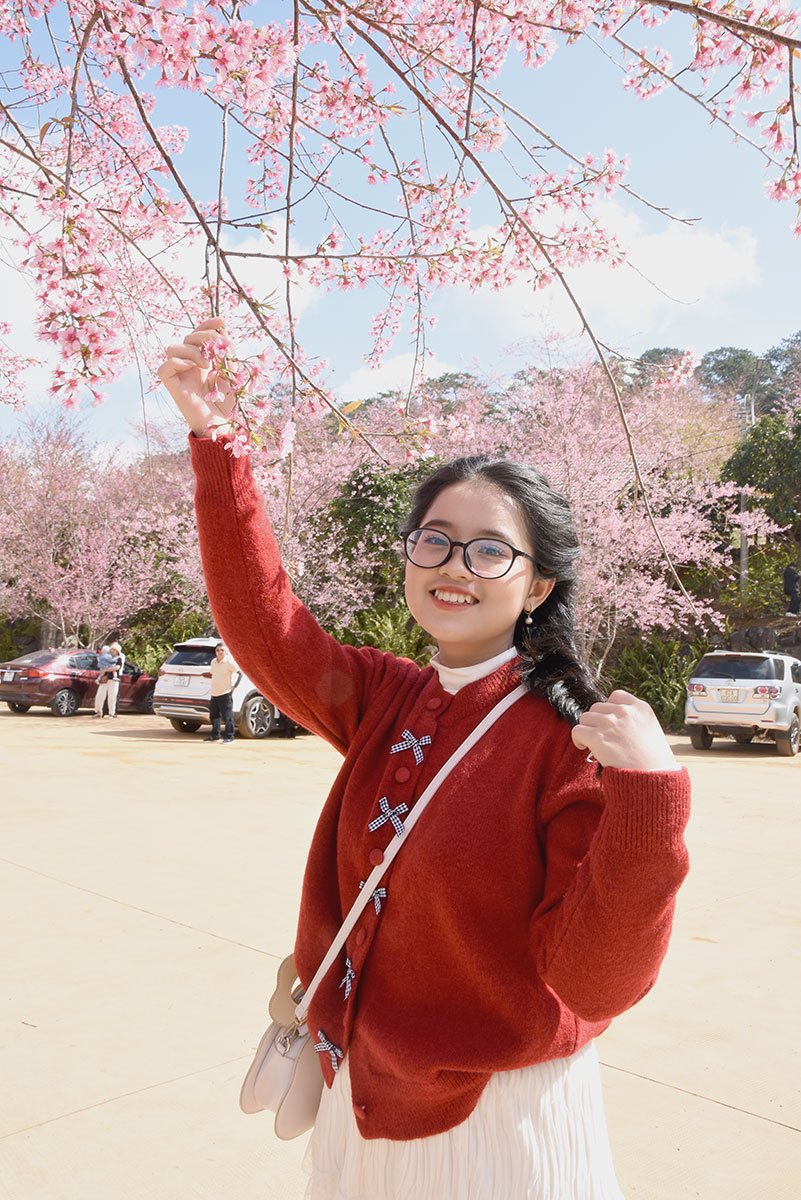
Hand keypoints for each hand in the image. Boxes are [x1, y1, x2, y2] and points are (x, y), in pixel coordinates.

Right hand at [157, 316, 235, 436]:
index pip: (199, 335)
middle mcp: (190, 366)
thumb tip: (222, 329)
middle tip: (219, 350)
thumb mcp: (233, 373)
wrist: (225, 426)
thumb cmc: (230, 404)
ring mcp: (180, 375)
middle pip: (187, 337)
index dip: (207, 325)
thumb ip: (227, 353)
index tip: (221, 321)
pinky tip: (192, 368)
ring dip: (192, 350)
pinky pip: (164, 367)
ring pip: (172, 347)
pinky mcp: (173, 387)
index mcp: (204, 361)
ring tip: (208, 365)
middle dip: (204, 336)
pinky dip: (177, 362)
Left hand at [571, 690, 678, 771]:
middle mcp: (624, 711)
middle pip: (597, 707)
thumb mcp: (650, 730)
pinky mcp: (597, 736)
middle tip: (601, 737)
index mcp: (641, 708)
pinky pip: (577, 730)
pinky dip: (578, 739)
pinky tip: (584, 747)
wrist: (653, 778)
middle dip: (597, 722)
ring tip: (593, 744)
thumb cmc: (653, 761)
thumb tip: (610, 721)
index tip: (609, 722)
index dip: (609, 709)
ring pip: (585, 718)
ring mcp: (610, 723)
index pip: (616, 696)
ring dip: (587, 730)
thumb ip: (633, 720)